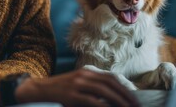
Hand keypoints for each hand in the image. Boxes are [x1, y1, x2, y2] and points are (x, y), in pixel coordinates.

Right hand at [15, 69, 139, 106]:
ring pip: (104, 91)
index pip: (111, 77)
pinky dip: (103, 106)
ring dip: (119, 101)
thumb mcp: (77, 85)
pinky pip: (92, 101)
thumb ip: (92, 89)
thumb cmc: (60, 91)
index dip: (124, 88)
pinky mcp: (71, 95)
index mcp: (87, 71)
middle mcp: (84, 75)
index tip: (134, 98)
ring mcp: (77, 84)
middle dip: (126, 95)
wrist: (39, 90)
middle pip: (110, 83)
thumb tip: (110, 98)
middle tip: (136, 106)